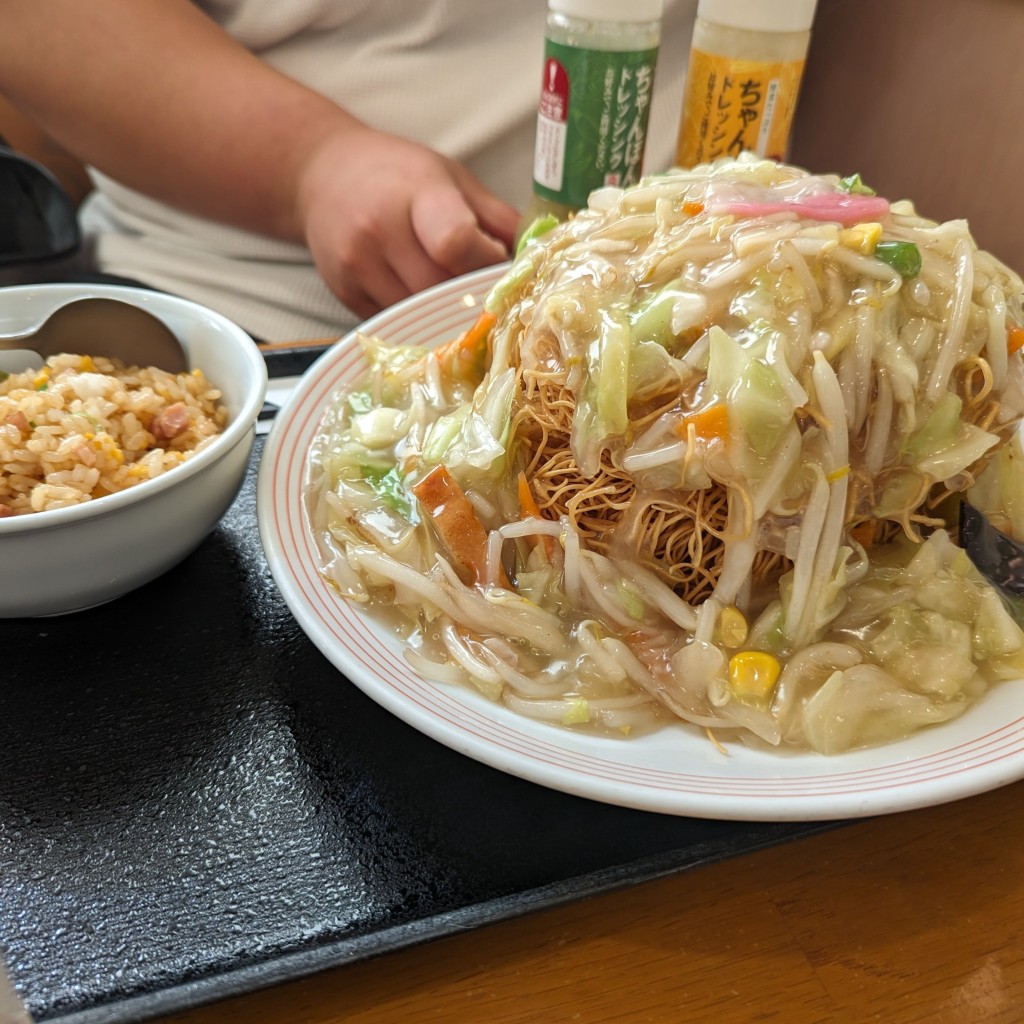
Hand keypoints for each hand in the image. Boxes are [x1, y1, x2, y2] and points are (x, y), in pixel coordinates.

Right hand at [298, 123, 518, 317]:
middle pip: (438, 290)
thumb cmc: (398, 175)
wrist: (321, 173)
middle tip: (487, 299)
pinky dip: (416, 321)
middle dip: (468, 299)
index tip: (496, 266)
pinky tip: (426, 306)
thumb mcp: (452, 179)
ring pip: (416, 314)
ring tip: (458, 305)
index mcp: (415, 192)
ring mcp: (356, 265)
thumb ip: (496, 220)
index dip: (484, 265)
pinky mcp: (343, 294)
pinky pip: (393, 322)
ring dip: (444, 317)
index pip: (455, 244)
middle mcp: (378, 229)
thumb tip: (537, 261)